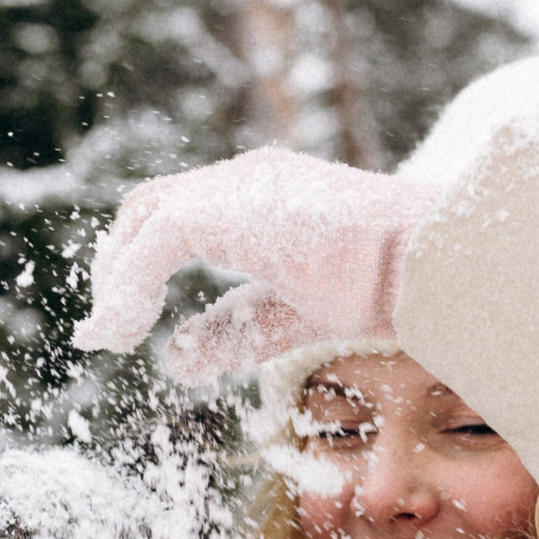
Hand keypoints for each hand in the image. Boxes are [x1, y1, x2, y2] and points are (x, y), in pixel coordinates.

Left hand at [76, 148, 438, 382]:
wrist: (426, 262)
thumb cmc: (387, 287)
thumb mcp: (293, 317)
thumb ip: (234, 334)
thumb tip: (173, 360)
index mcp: (268, 197)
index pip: (184, 218)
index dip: (146, 269)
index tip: (132, 324)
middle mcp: (246, 179)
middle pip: (149, 207)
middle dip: (119, 268)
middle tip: (111, 331)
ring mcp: (235, 186)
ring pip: (144, 216)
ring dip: (118, 279)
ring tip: (112, 336)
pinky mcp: (220, 209)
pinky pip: (151, 242)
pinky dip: (129, 286)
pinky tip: (128, 332)